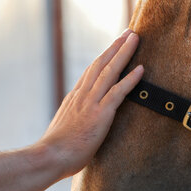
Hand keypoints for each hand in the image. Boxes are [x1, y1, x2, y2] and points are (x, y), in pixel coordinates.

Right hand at [40, 29, 143, 178]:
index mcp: (73, 99)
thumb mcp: (62, 131)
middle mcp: (82, 96)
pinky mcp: (100, 114)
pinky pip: (118, 92)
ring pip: (109, 72)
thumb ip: (71, 124)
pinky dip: (130, 79)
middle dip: (115, 47)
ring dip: (124, 53)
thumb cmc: (55, 152)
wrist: (49, 157)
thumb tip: (74, 127)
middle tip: (128, 34)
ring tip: (135, 38)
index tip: (112, 48)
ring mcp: (90, 103)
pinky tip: (141, 69)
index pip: (90, 73)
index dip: (103, 59)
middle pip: (100, 64)